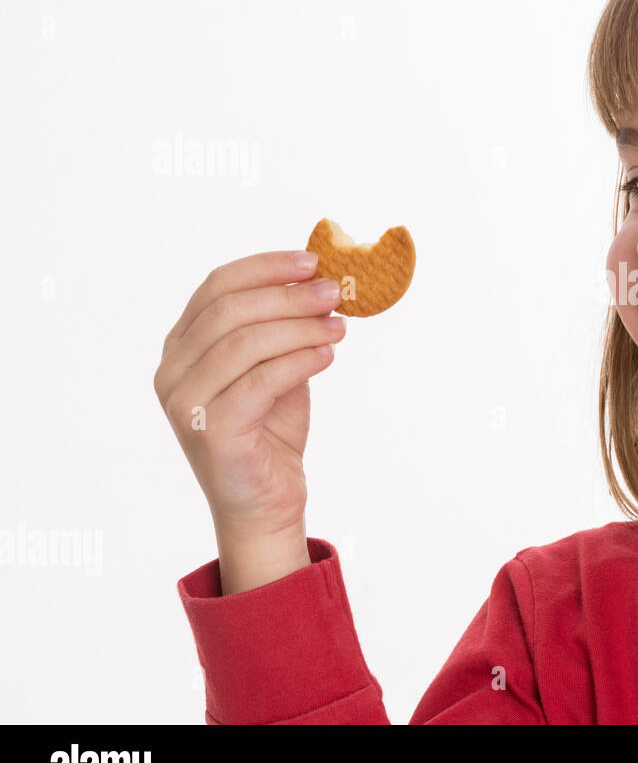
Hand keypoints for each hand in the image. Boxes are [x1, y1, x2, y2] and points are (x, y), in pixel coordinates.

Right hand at [153, 250, 345, 540]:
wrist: (265, 501)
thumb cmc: (269, 431)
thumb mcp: (276, 366)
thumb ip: (283, 328)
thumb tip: (320, 281)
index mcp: (182, 346)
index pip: (216, 287)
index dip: (265, 267)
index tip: (312, 261)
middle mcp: (172, 371)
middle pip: (230, 310)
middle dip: (288, 295)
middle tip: (334, 292)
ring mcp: (185, 402)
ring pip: (245, 343)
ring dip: (300, 327)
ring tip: (340, 326)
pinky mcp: (209, 431)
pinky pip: (260, 381)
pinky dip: (299, 361)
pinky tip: (327, 355)